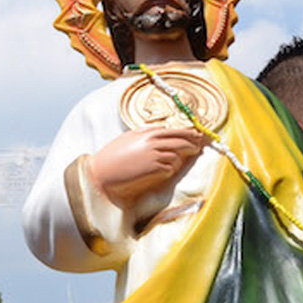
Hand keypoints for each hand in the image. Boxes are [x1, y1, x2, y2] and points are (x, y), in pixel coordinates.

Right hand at [89, 127, 205, 207]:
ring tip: (185, 156)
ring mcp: (154, 155)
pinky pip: (170, 168)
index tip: (197, 134)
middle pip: (181, 140)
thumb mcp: (128, 137)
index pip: (174, 130)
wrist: (102, 172)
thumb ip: (145, 132)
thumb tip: (161, 130)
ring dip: (180, 158)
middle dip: (193, 142)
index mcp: (147, 132)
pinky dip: (170, 169)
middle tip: (200, 144)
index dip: (188, 132)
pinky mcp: (153, 168)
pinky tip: (165, 170)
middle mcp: (153, 141)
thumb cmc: (112, 155)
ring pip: (177, 155)